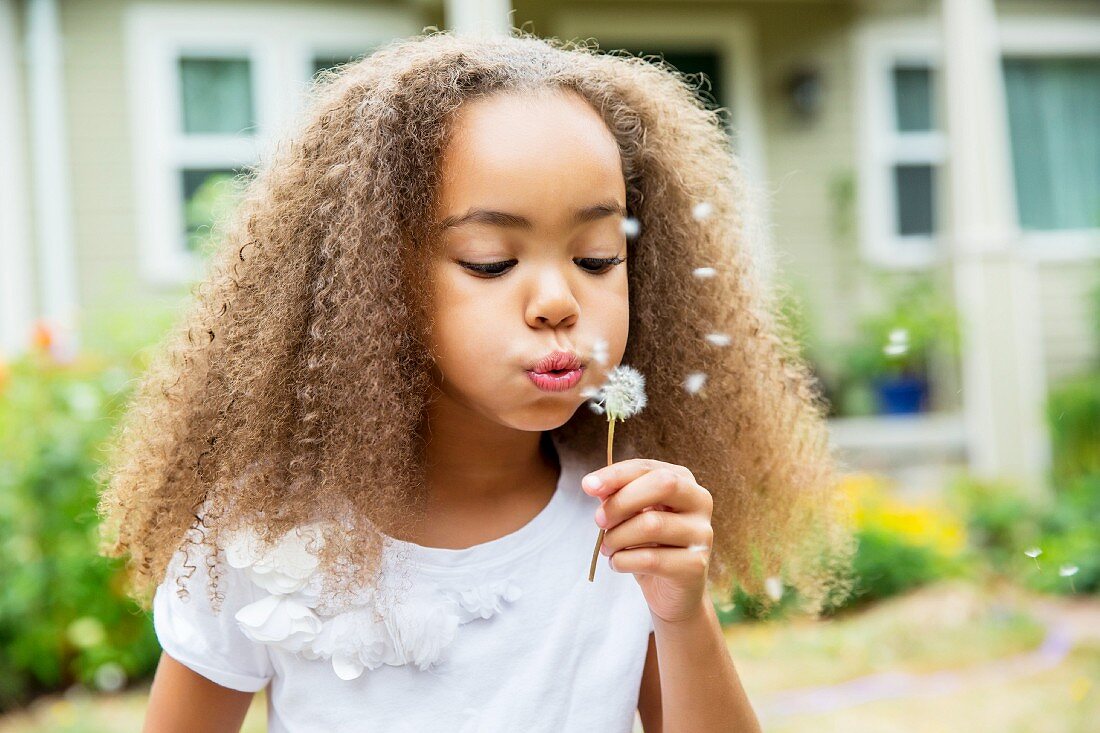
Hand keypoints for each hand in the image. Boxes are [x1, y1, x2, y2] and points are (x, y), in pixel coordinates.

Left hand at [582, 459, 713, 624]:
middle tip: (598, 520)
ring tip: (607, 546)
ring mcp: (702, 534)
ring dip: (617, 537)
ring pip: (652, 524)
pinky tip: (617, 563)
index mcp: (684, 482)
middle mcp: (700, 502)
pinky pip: (650, 558)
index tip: (588, 485)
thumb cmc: (649, 546)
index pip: (648, 468)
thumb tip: (593, 484)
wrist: (671, 593)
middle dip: (621, 501)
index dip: (616, 474)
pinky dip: (622, 561)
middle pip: (662, 485)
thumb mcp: (631, 516)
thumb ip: (616, 496)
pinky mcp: (695, 565)